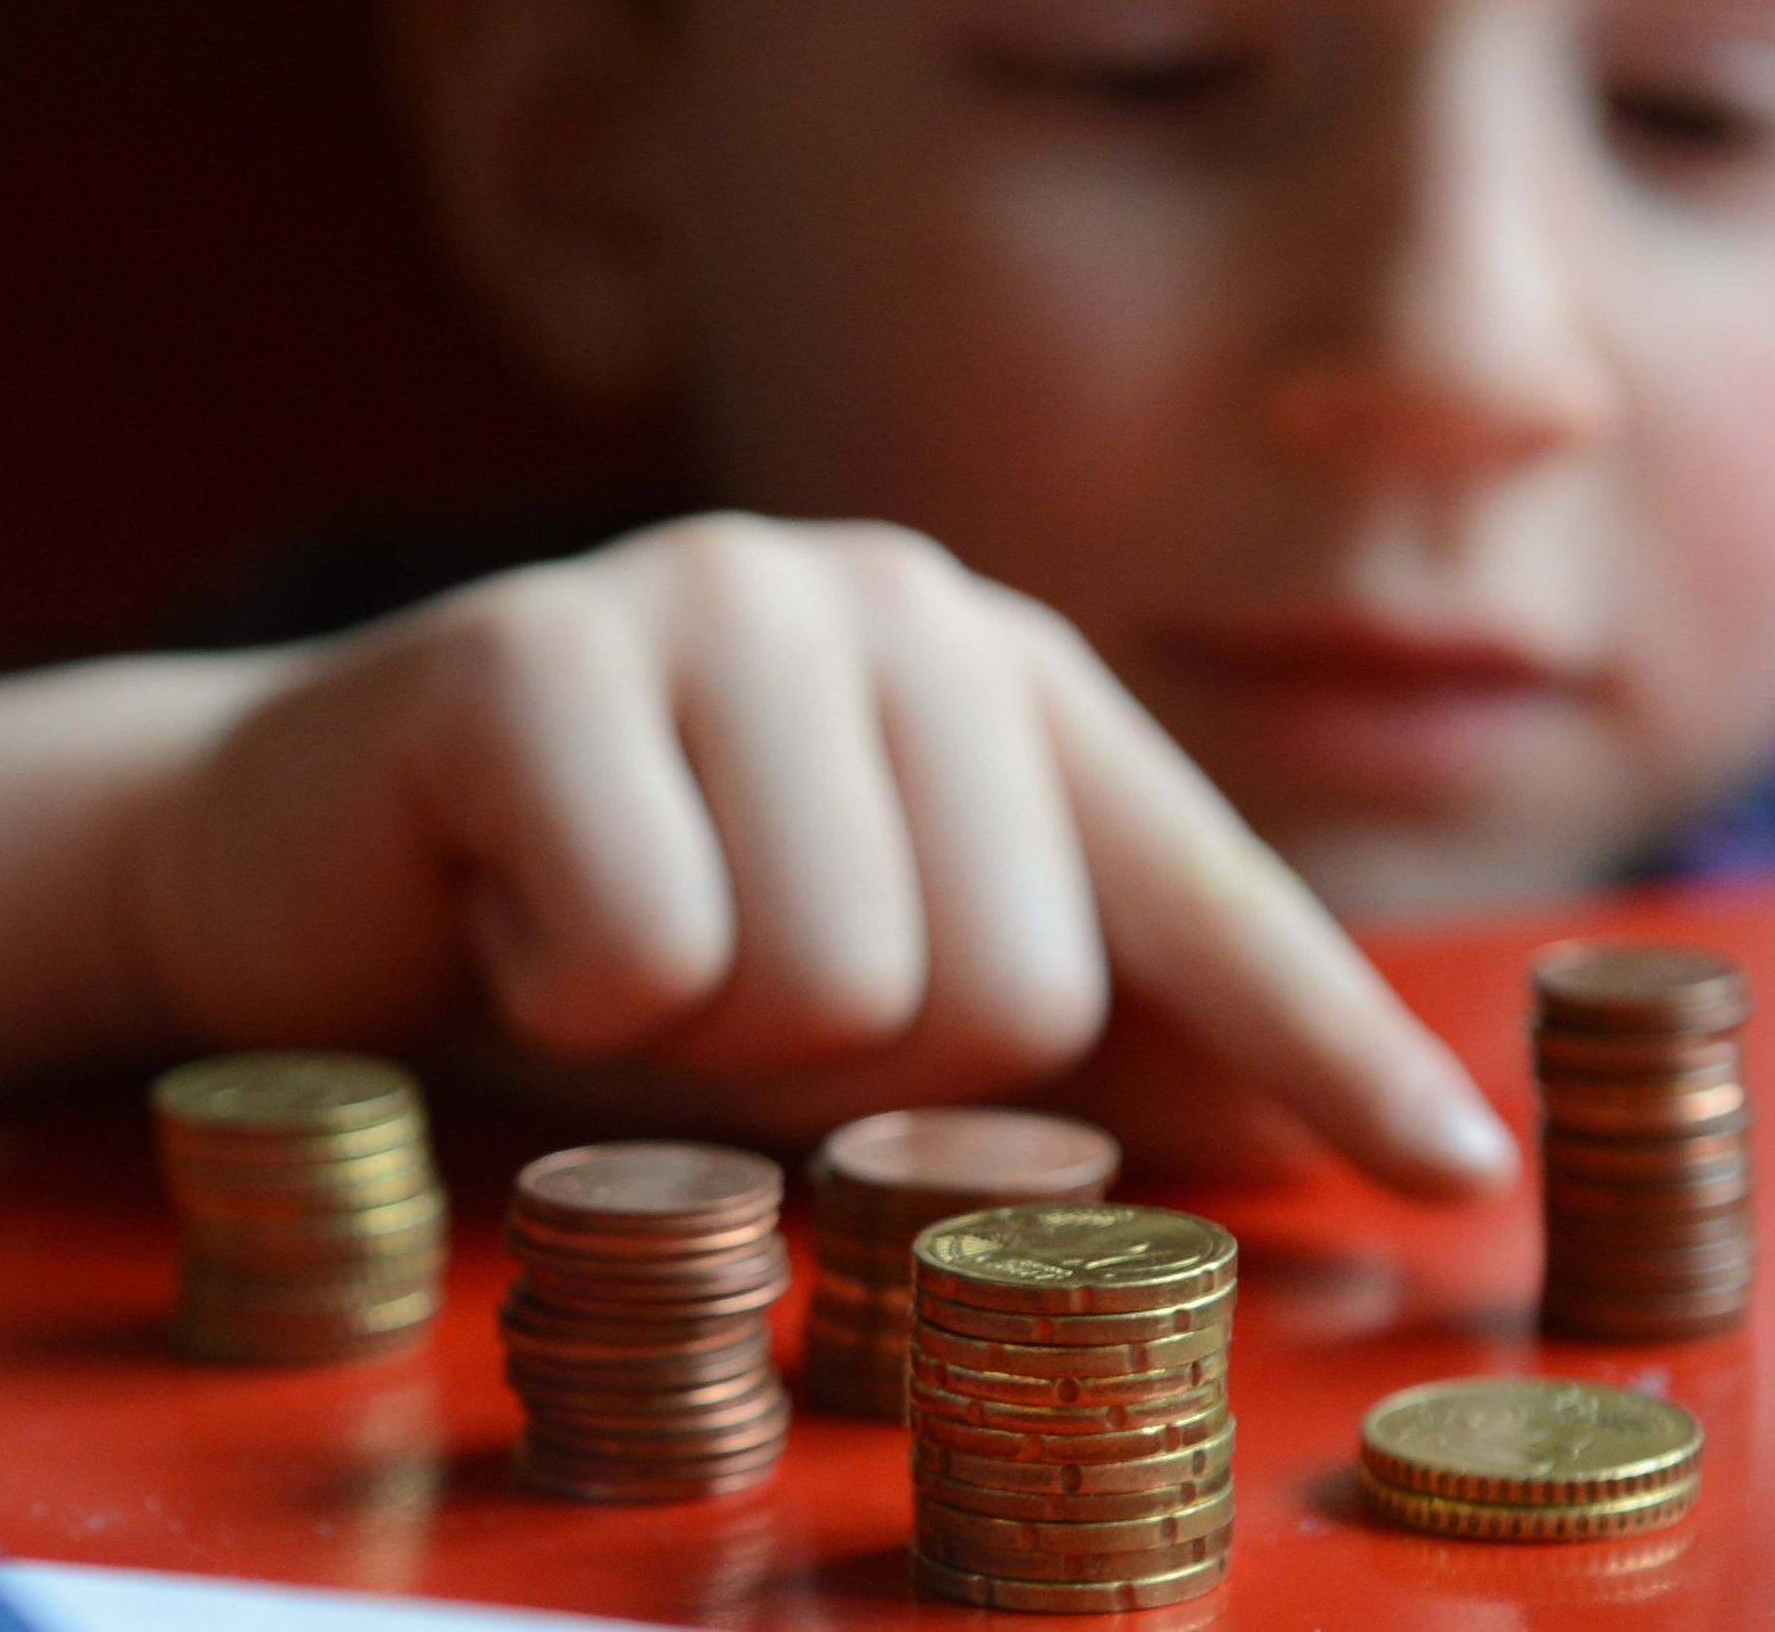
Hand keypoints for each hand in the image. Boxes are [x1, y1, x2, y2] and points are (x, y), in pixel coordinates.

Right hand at [134, 514, 1515, 1195]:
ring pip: (836, 982)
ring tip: (625, 941)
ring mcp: (715, 602)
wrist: (317, 844)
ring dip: (711, 1045)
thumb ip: (1066, 1036)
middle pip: (1012, 990)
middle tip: (732, 992)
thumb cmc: (623, 925)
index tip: (1457, 1171)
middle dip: (856, 1067)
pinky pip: (648, 952)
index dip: (1328, 1045)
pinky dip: (570, 993)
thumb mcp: (861, 986)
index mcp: (1006, 677)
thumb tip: (1304, 1136)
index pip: (1205, 889)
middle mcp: (891, 604)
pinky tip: (513, 910)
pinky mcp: (536, 652)